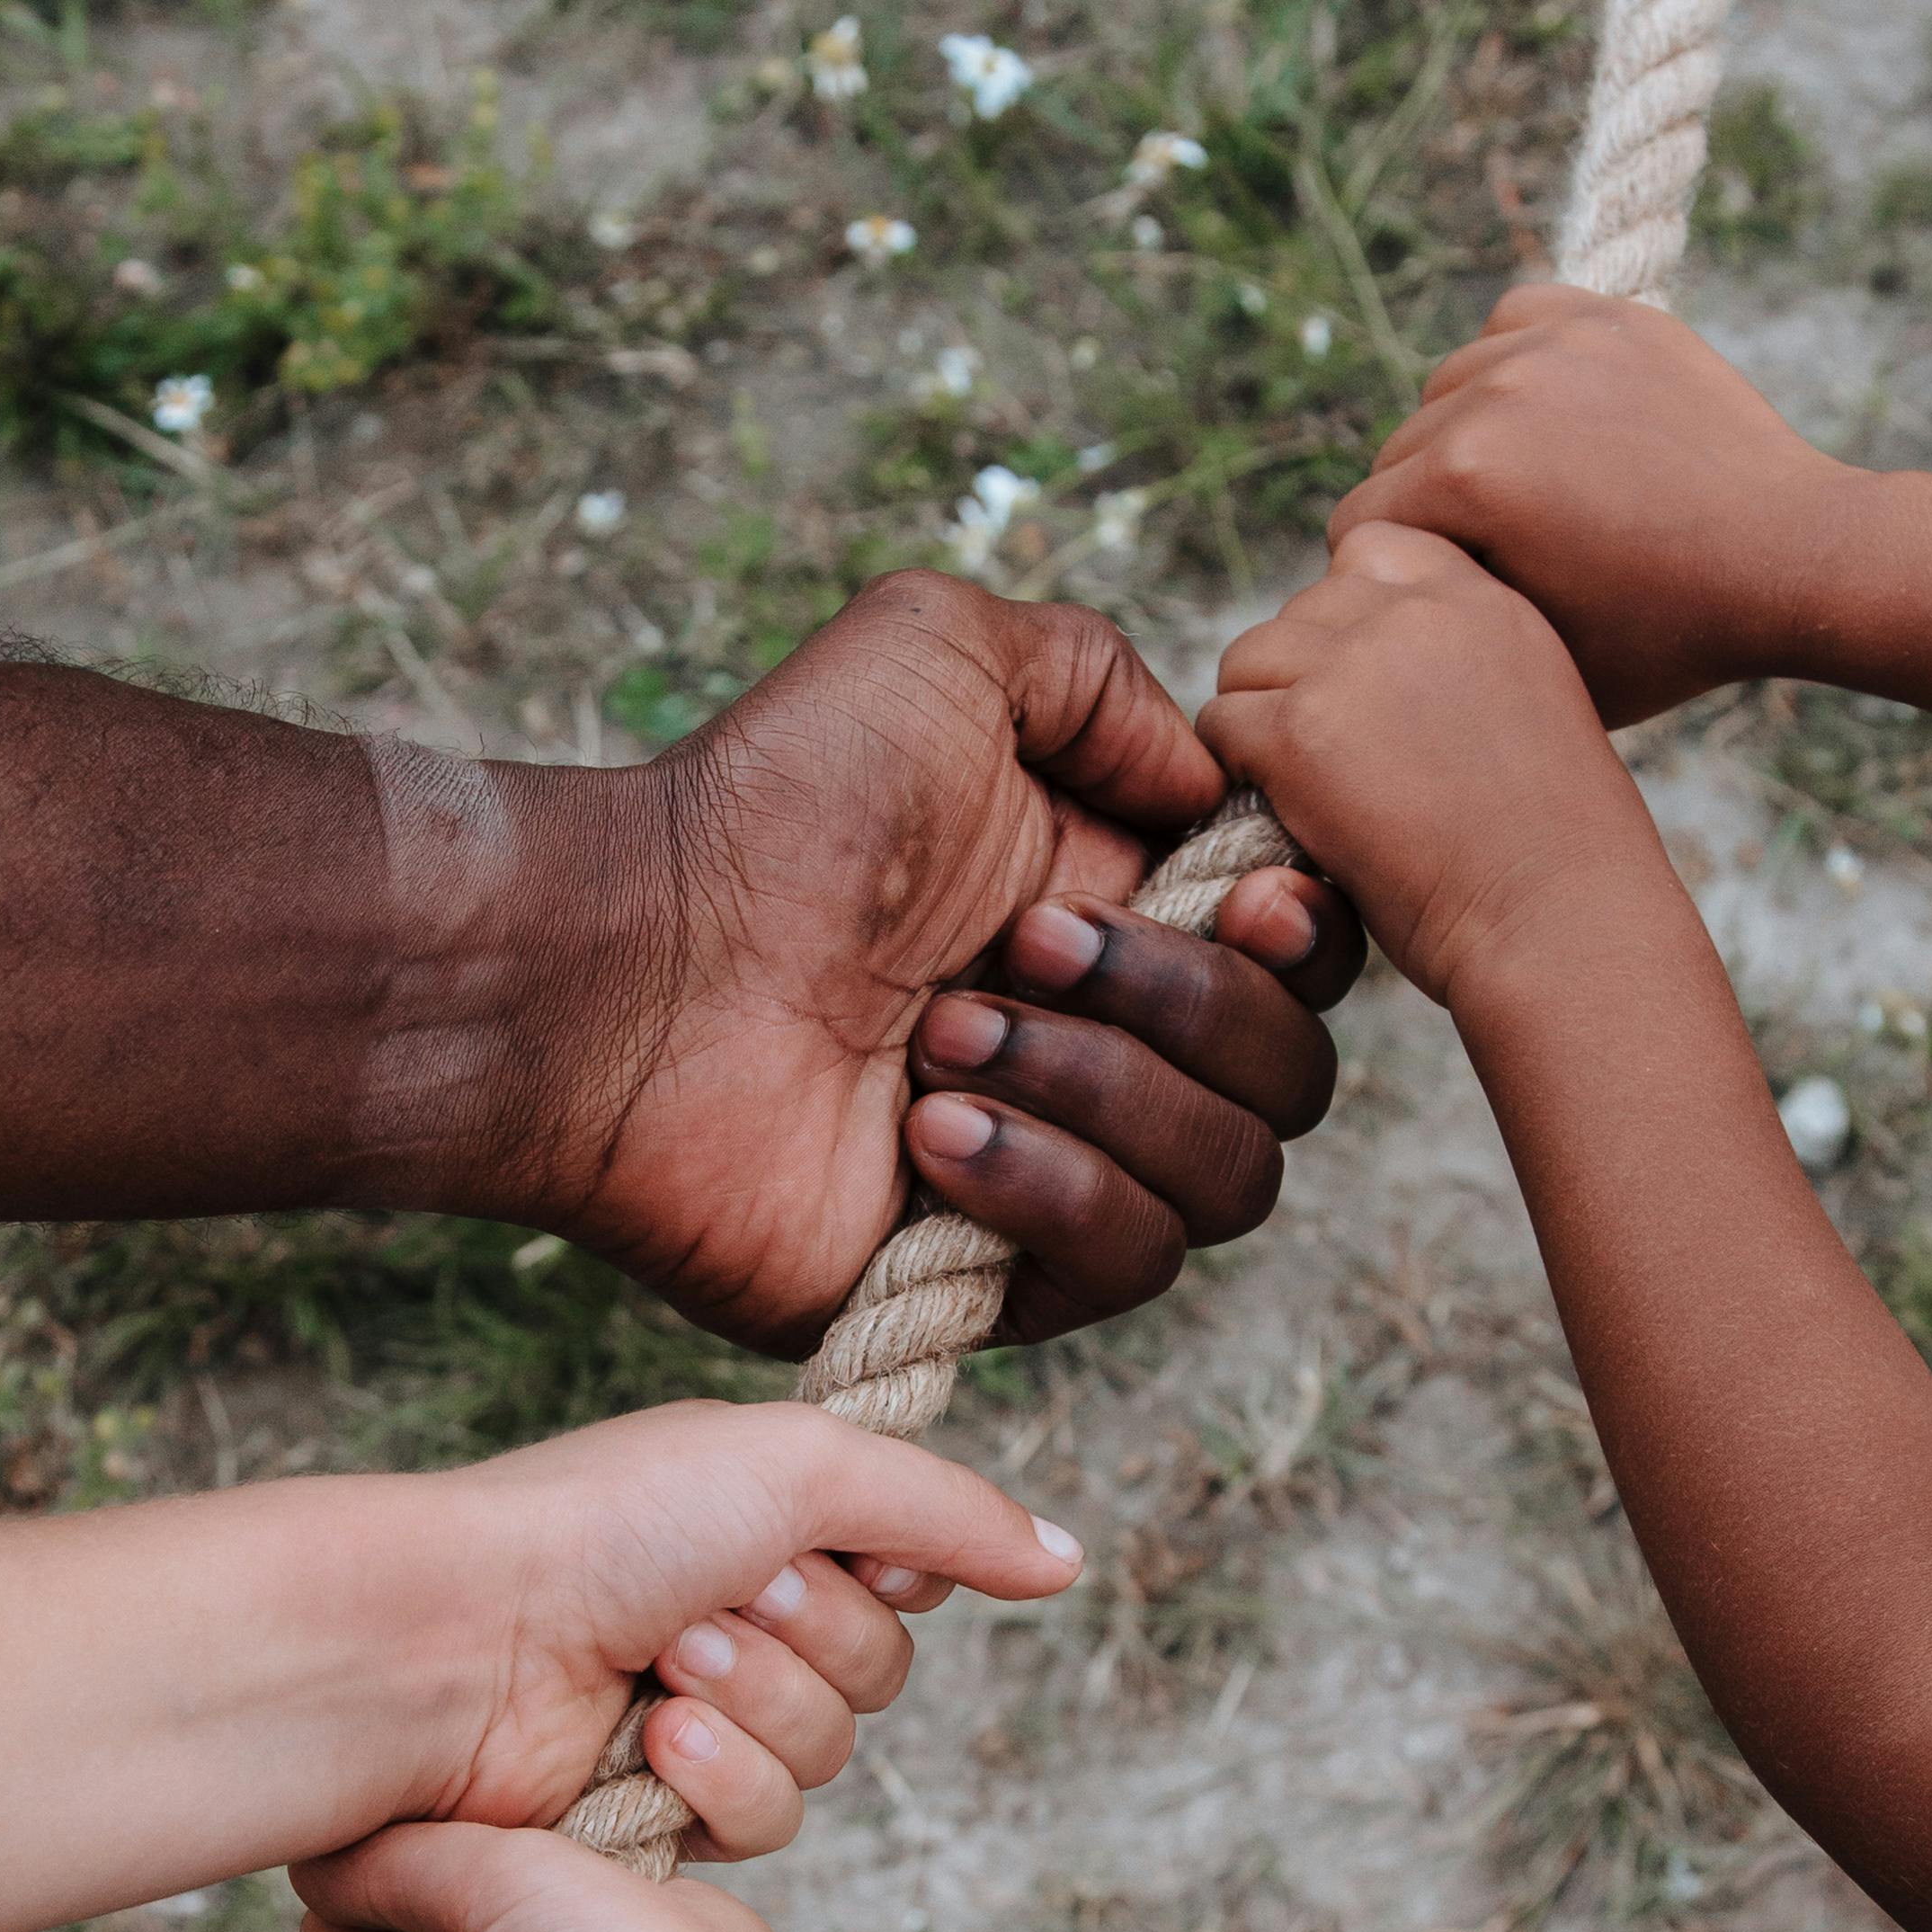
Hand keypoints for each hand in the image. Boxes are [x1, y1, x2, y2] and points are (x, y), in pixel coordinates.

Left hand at [402, 1398, 1083, 1851]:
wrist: (461, 1638)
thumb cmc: (605, 1522)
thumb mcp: (800, 1464)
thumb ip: (949, 1511)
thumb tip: (1066, 1561)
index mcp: (764, 1518)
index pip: (907, 1570)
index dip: (890, 1568)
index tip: (844, 1543)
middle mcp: (738, 1614)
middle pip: (881, 1671)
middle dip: (812, 1635)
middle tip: (714, 1599)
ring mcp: (698, 1715)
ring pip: (830, 1753)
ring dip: (761, 1703)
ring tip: (665, 1665)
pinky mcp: (658, 1808)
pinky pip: (765, 1822)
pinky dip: (718, 1780)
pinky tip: (651, 1745)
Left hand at [560, 573, 1359, 1351]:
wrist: (628, 963)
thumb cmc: (769, 803)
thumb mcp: (943, 650)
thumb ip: (1104, 683)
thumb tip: (1208, 791)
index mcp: (1114, 913)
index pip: (1301, 962)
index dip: (1303, 936)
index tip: (1239, 896)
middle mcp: (1101, 1049)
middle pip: (1290, 1078)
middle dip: (1183, 1003)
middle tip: (1017, 942)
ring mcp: (1052, 1173)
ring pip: (1227, 1181)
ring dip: (1101, 1090)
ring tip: (940, 1035)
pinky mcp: (989, 1281)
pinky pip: (1125, 1264)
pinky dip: (1051, 1185)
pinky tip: (927, 1132)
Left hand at [1200, 528, 1654, 1015]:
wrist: (1561, 920)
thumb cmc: (1553, 852)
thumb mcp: (1533, 707)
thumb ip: (1457, 659)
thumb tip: (1366, 663)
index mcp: (1486, 600)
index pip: (1374, 547)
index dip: (1347, 618)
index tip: (1363, 694)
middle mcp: (1420, 613)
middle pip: (1299, 608)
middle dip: (1300, 679)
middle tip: (1332, 761)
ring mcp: (1355, 666)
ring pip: (1247, 660)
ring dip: (1260, 721)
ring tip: (1307, 790)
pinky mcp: (1302, 732)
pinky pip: (1221, 723)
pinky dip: (1237, 772)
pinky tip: (1289, 817)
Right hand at [1328, 283, 1871, 725]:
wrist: (1792, 559)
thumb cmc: (1664, 634)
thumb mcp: (1534, 652)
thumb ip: (1437, 611)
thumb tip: (1371, 595)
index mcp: (1463, 479)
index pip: (1358, 524)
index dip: (1390, 575)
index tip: (1440, 598)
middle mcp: (1495, 392)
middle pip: (1399, 453)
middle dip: (1429, 507)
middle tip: (1493, 552)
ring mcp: (1556, 343)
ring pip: (1450, 385)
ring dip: (1467, 432)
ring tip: (1526, 486)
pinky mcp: (1609, 315)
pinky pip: (1514, 321)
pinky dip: (1514, 361)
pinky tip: (1548, 415)